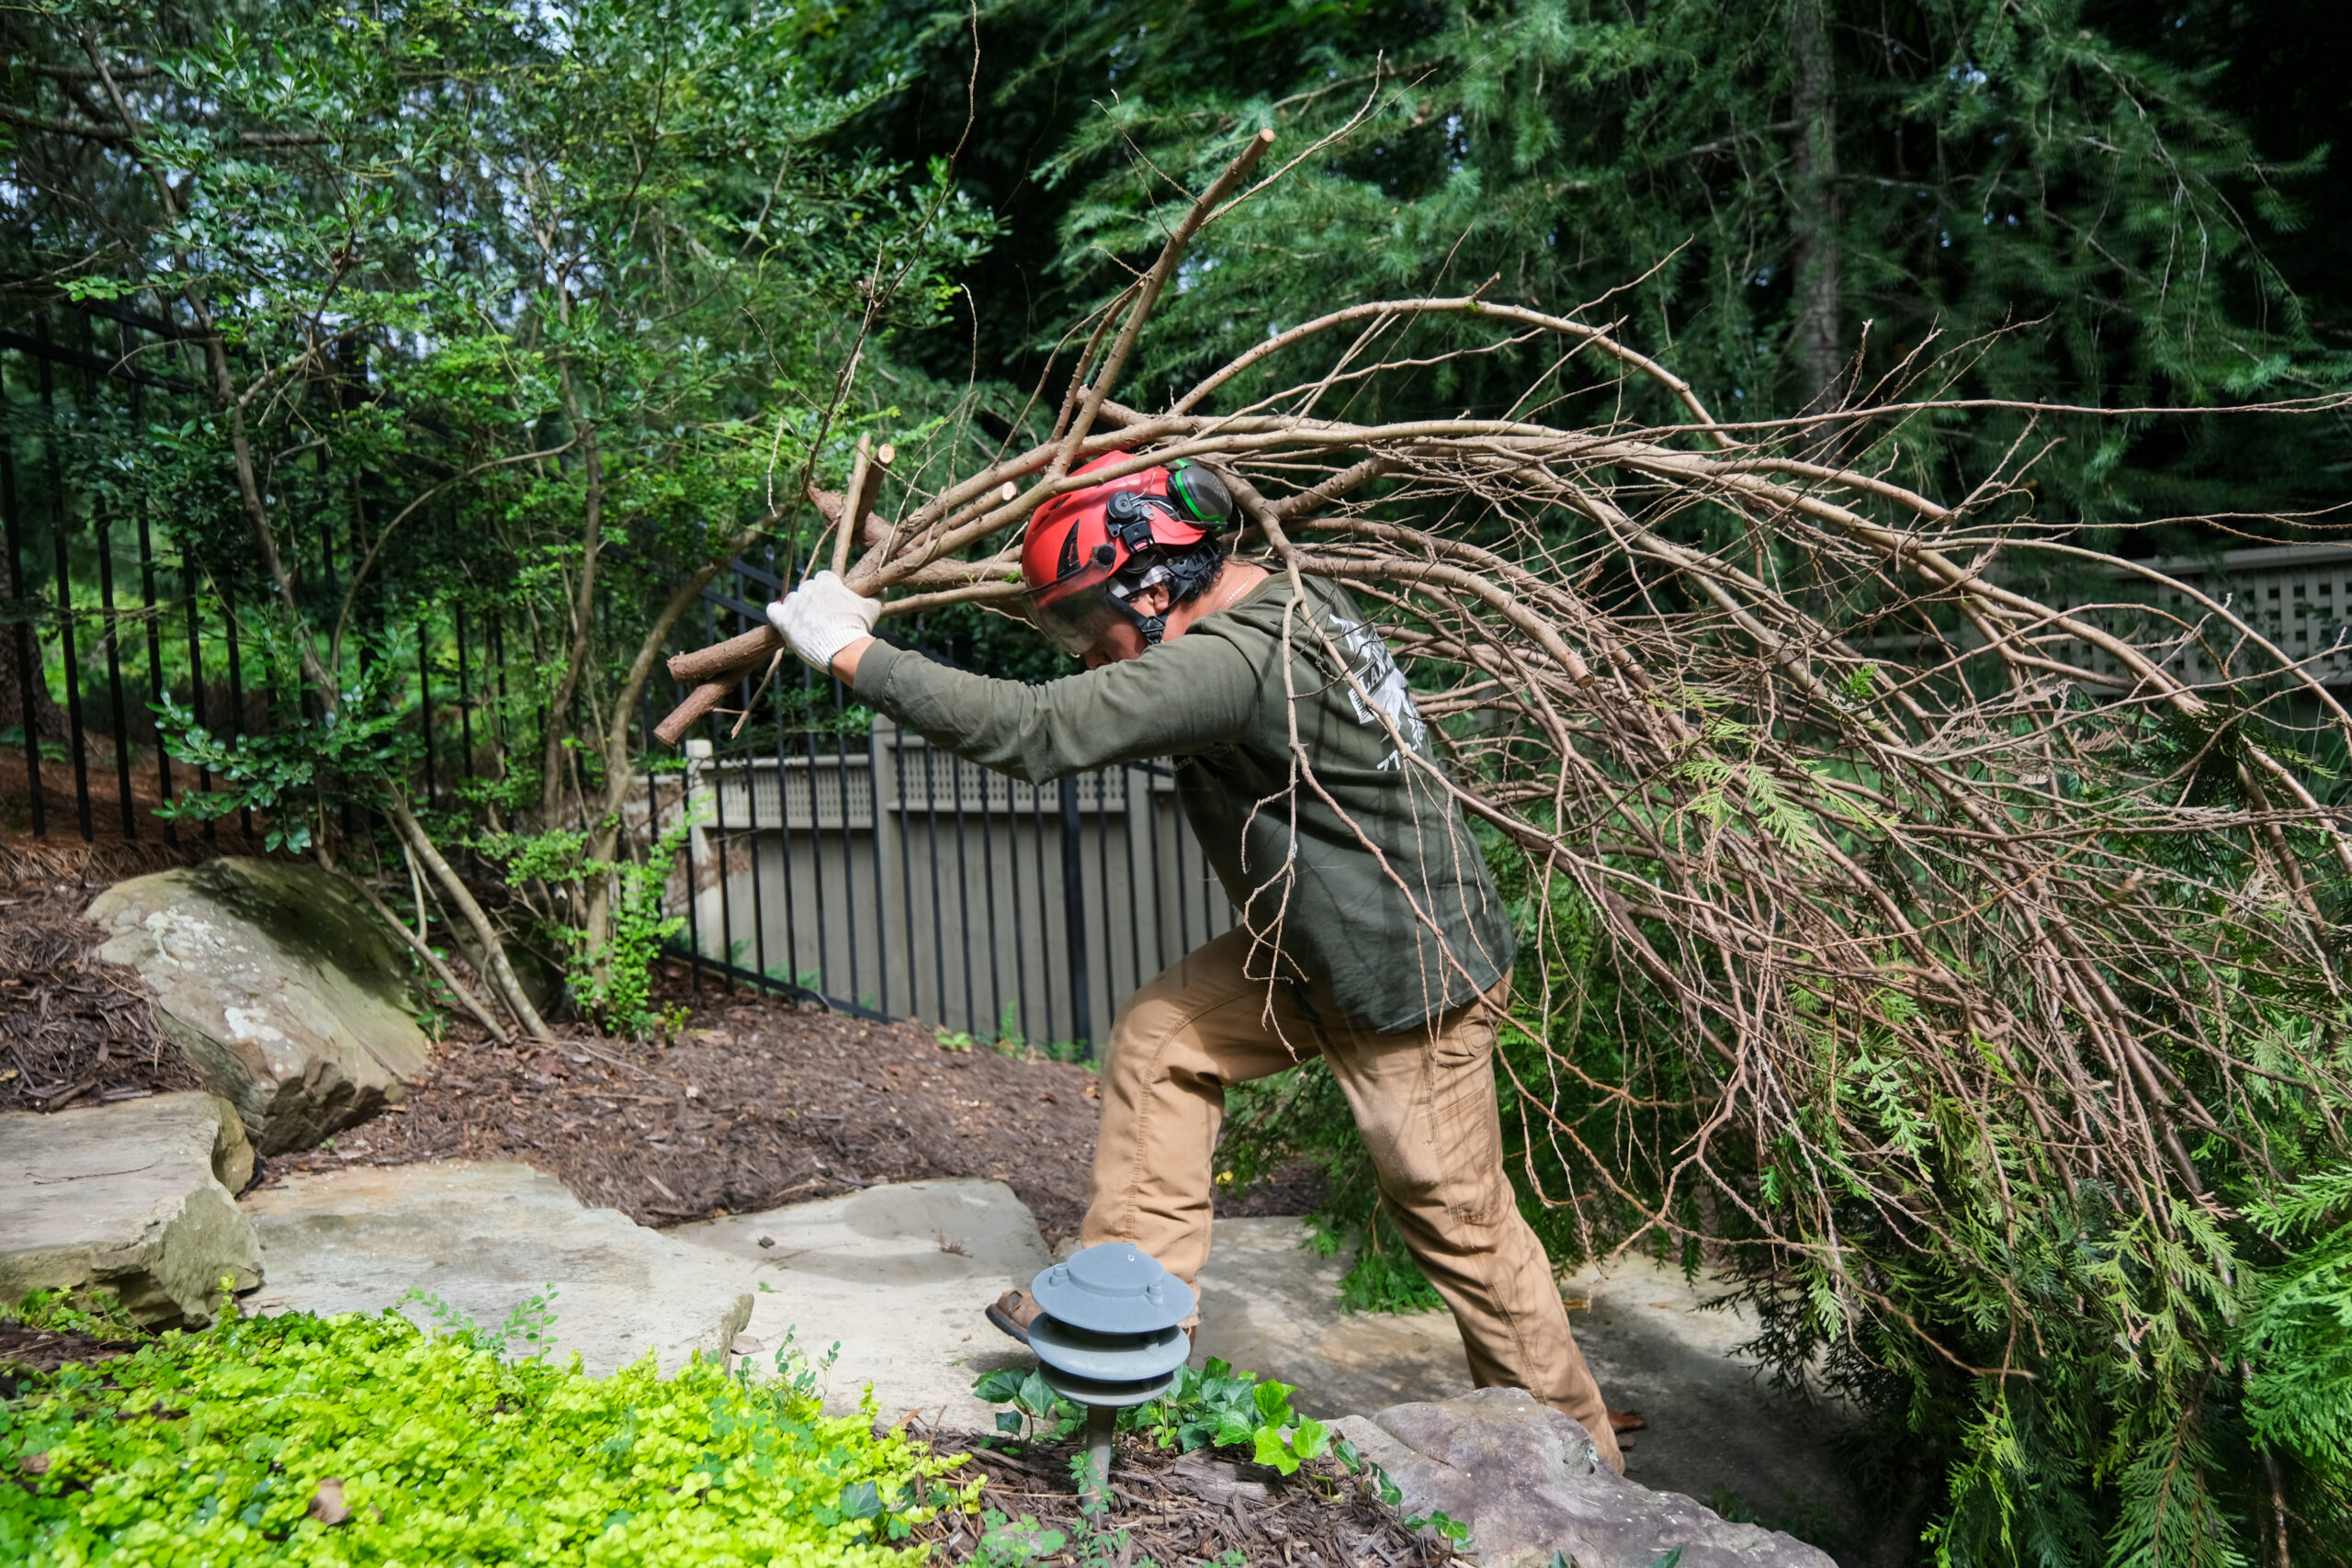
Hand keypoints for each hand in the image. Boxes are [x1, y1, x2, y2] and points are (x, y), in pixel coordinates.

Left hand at [766, 570, 880, 673]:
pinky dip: (776, 612)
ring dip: (798, 606)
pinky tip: (782, 618)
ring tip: (807, 621)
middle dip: (813, 598)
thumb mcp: (873, 608)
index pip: (823, 577)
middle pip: (807, 587)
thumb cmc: (859, 628)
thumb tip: (883, 587)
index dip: (827, 588)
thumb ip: (878, 595)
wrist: (844, 650)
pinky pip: (773, 610)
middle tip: (821, 613)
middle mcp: (808, 590)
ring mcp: (795, 605)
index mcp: (827, 583)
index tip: (832, 599)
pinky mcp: (784, 621)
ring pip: (792, 599)